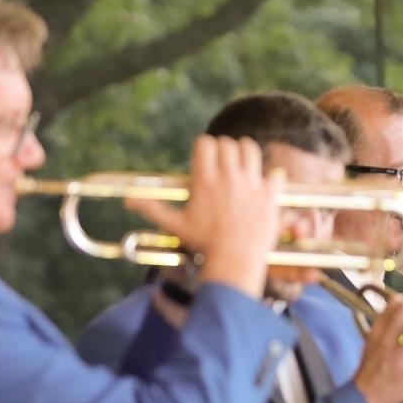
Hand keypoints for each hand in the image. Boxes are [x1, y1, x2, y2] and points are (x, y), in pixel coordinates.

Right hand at [128, 135, 280, 298]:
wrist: (235, 259)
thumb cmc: (204, 244)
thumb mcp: (176, 225)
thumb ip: (153, 210)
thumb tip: (128, 202)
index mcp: (205, 180)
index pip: (205, 143)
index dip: (205, 147)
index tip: (206, 158)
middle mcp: (228, 177)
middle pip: (227, 143)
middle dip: (224, 149)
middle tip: (223, 163)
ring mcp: (250, 183)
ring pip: (250, 149)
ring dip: (246, 153)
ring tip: (242, 164)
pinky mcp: (270, 193)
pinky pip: (274, 172)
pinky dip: (271, 175)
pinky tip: (264, 183)